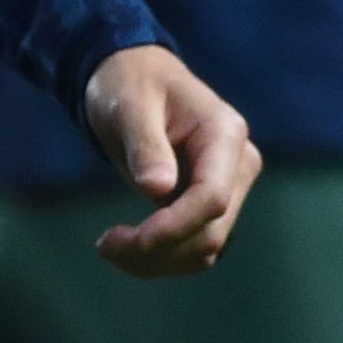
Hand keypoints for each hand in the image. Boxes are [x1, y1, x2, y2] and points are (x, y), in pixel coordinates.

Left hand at [82, 45, 257, 278]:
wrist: (136, 80)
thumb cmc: (131, 86)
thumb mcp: (129, 106)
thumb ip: (146, 145)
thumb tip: (158, 189)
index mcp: (225, 134)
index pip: (212, 197)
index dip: (174, 227)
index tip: (131, 239)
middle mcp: (238, 165)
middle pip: (211, 231)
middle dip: (158, 250)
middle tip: (104, 246)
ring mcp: (229, 188)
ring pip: (205, 249)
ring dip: (157, 262)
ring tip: (108, 247)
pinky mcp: (211, 207)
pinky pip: (194, 248)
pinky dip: (161, 258)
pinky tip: (125, 247)